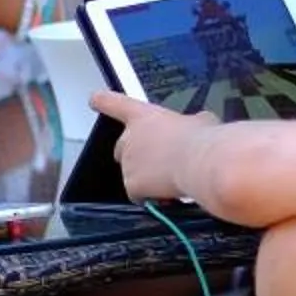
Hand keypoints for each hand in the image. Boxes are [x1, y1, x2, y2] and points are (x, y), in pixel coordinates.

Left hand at [92, 92, 218, 202]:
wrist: (200, 163)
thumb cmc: (202, 139)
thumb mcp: (200, 120)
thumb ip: (189, 123)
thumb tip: (198, 125)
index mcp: (144, 117)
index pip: (115, 103)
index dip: (103, 101)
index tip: (94, 99)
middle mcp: (130, 138)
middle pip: (121, 147)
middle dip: (134, 154)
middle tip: (156, 161)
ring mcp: (128, 162)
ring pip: (131, 173)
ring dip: (146, 177)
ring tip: (170, 179)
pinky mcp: (131, 185)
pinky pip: (137, 194)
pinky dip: (149, 196)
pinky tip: (166, 194)